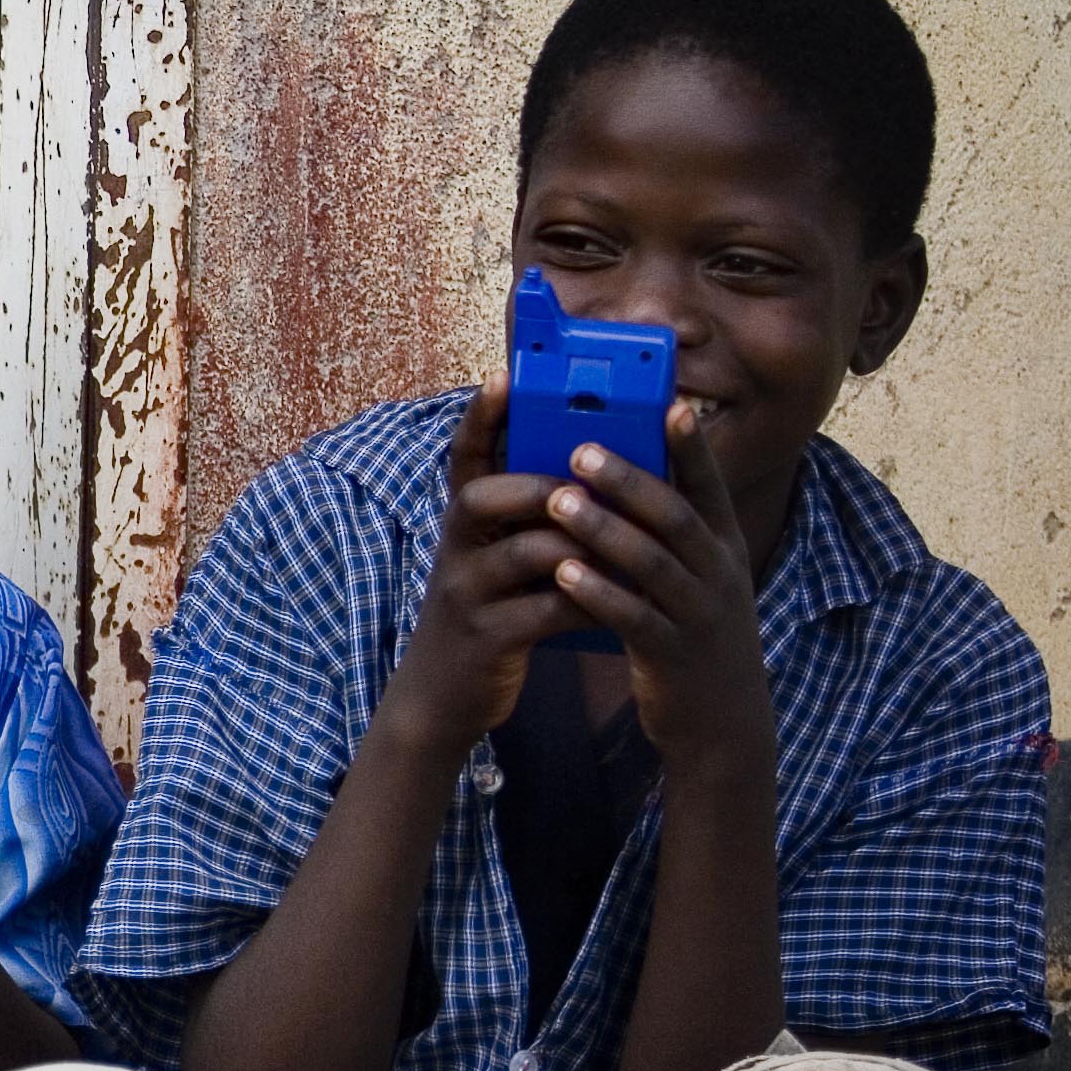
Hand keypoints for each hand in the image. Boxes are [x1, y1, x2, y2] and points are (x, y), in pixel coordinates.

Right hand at [374, 381, 587, 760]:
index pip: (462, 458)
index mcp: (462, 525)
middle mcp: (453, 550)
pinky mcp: (487, 636)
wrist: (444, 697)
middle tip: (595, 477)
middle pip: (484, 495)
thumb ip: (530, 520)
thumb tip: (595, 475)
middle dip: (545, 482)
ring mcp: (466, 593)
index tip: (504, 373)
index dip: (481, 416)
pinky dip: (591, 598)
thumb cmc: (488, 616)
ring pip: (526, 550)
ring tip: (627, 541)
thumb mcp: (495, 560)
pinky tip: (622, 599)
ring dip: (582, 542)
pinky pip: (546, 606)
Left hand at [547, 409, 776, 781]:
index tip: (671, 404)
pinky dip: (599, 593)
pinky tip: (563, 574)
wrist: (722, 724)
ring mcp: (699, 616)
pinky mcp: (673, 655)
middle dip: (629, 481)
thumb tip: (634, 476)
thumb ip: (672, 536)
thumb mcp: (698, 581)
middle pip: (676, 517)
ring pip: (651, 563)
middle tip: (580, 448)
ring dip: (603, 529)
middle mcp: (719, 575)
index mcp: (724, 549)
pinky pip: (634, 617)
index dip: (692, 448)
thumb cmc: (694, 636)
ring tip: (558, 501)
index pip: (709, 489)